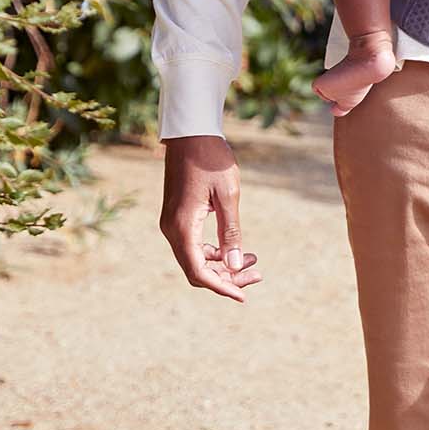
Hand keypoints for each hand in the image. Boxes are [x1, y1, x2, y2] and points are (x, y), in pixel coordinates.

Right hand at [158, 134, 262, 301]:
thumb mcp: (228, 196)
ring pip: (195, 259)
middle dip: (226, 277)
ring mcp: (171, 224)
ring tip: (253, 262)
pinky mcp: (176, 217)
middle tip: (257, 275)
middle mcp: (171, 230)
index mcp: (182, 227)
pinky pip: (193, 245)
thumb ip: (231, 233)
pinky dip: (214, 252)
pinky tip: (236, 248)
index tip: (244, 296)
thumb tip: (236, 265)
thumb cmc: (212, 160)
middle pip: (197, 269)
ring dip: (222, 265)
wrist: (191, 133)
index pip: (199, 271)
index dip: (221, 287)